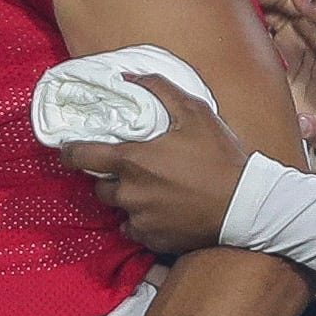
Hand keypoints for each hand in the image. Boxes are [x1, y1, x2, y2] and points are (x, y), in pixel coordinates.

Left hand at [56, 72, 256, 253]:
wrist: (246, 205)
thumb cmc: (219, 157)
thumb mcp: (195, 113)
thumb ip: (159, 90)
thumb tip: (130, 76)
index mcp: (131, 161)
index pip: (80, 157)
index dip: (70, 152)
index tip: (69, 150)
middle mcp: (129, 193)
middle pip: (99, 187)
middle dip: (108, 178)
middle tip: (129, 169)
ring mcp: (140, 218)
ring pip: (118, 209)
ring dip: (126, 199)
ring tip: (150, 190)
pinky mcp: (153, 239)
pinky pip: (134, 229)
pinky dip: (141, 221)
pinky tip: (160, 210)